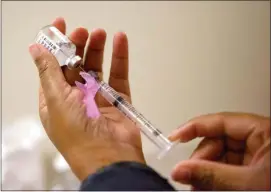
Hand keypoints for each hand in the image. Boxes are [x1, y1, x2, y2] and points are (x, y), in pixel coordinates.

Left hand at [29, 17, 144, 180]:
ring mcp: (98, 97)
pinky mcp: (117, 99)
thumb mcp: (57, 100)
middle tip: (83, 31)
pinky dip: (120, 58)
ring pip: (97, 68)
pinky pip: (118, 75)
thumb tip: (35, 49)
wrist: (109, 156)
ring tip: (100, 33)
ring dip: (98, 49)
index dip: (55, 46)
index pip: (53, 67)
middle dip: (78, 46)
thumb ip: (48, 72)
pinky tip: (120, 41)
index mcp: (56, 99)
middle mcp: (75, 97)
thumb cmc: (77, 133)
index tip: (60, 25)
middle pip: (75, 65)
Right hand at [169, 112, 269, 189]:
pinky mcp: (252, 168)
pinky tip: (208, 187)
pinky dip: (215, 178)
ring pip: (219, 156)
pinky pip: (226, 167)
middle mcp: (258, 139)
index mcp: (262, 131)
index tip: (174, 137)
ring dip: (206, 172)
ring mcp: (254, 154)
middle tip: (189, 176)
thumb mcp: (248, 183)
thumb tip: (180, 169)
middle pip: (216, 141)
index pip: (219, 121)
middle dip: (200, 160)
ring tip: (197, 186)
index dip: (193, 127)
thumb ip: (211, 175)